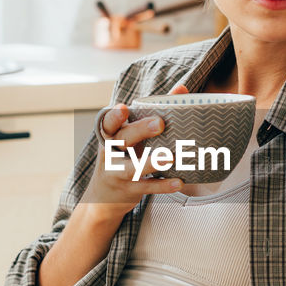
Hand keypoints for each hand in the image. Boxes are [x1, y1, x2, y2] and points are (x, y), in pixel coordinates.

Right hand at [80, 84, 188, 221]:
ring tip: (170, 157)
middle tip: (159, 123)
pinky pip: (147, 187)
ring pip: (133, 167)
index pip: (109, 122)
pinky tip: (178, 182)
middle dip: (139, 130)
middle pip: (123, 139)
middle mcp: (110, 152)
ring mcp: (118, 173)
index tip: (124, 108)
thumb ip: (152, 112)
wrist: (103, 197)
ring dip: (151, 162)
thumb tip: (181, 88)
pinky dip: (162, 185)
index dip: (115, 116)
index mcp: (111, 135)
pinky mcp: (129, 190)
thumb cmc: (122, 157)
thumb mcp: (130, 137)